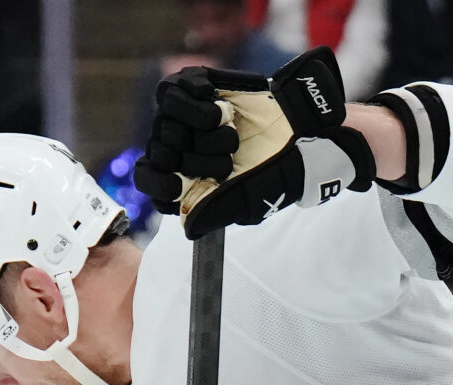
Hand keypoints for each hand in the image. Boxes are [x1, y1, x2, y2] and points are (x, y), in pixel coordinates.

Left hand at [133, 47, 376, 238]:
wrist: (303, 135)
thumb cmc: (278, 172)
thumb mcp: (251, 202)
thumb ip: (217, 214)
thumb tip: (188, 229)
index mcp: (187, 176)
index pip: (149, 179)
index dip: (157, 182)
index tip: (176, 186)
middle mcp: (182, 146)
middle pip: (161, 151)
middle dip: (196, 160)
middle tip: (229, 159)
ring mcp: (185, 116)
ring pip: (166, 122)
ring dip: (202, 133)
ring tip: (233, 136)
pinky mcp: (193, 87)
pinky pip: (173, 93)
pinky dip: (196, 104)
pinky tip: (222, 111)